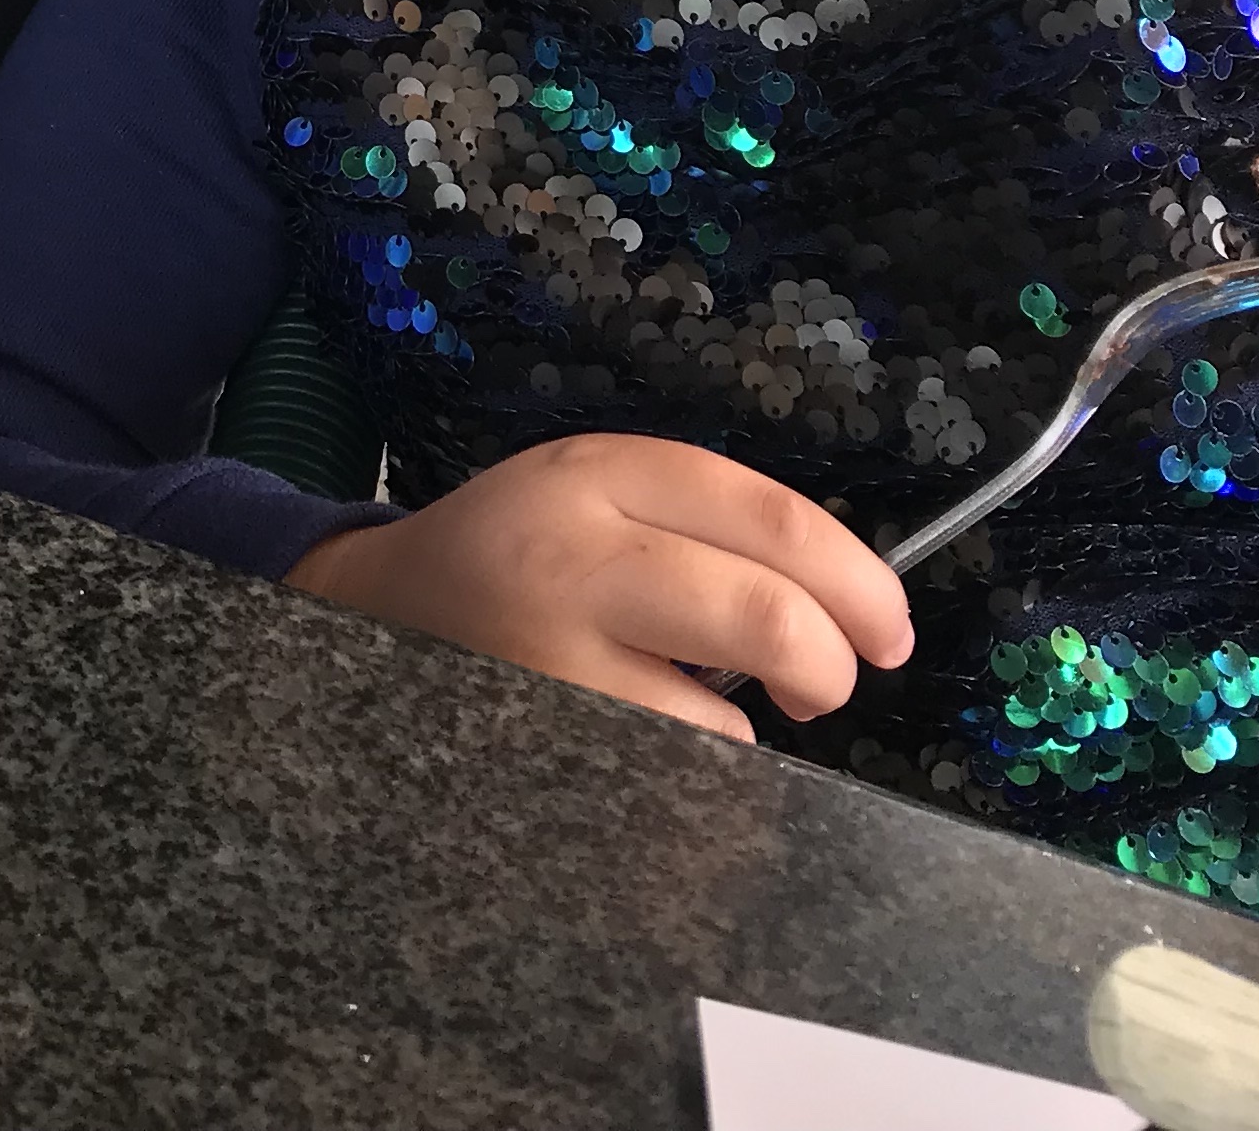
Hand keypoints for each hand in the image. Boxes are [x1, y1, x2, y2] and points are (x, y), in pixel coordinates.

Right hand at [288, 433, 912, 743]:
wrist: (369, 609)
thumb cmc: (515, 554)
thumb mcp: (594, 491)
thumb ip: (701, 523)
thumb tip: (846, 606)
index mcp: (598, 472)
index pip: (766, 515)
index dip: (856, 580)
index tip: (889, 631)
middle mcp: (572, 554)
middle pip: (761, 615)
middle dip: (826, 664)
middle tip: (826, 685)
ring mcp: (547, 661)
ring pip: (719, 721)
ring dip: (740, 733)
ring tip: (695, 710)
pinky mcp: (535, 747)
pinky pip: (664, 787)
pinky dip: (685, 783)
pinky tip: (646, 753)